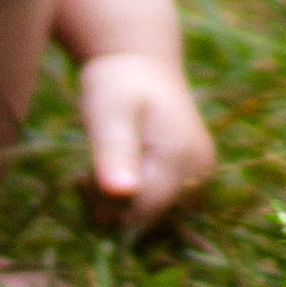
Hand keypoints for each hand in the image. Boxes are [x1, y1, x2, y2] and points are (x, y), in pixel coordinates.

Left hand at [78, 52, 215, 231]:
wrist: (144, 68)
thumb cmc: (119, 84)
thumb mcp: (109, 111)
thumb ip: (115, 150)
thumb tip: (122, 192)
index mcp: (180, 156)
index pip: (142, 212)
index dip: (107, 207)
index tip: (82, 180)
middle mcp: (200, 171)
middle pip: (152, 219)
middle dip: (115, 208)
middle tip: (89, 176)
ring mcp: (203, 176)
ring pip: (159, 218)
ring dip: (127, 208)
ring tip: (106, 173)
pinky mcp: (198, 180)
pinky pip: (166, 208)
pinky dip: (140, 202)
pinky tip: (123, 179)